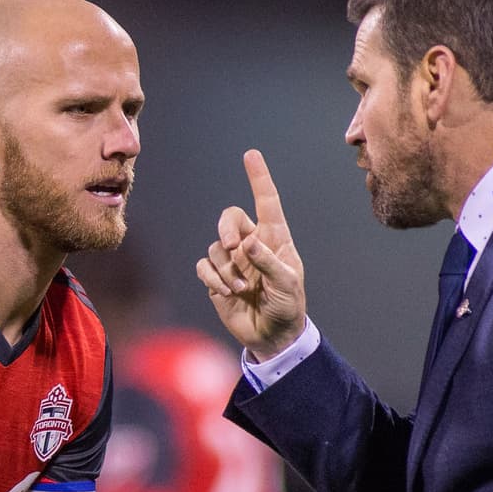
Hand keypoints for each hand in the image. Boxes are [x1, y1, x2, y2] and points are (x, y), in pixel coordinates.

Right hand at [195, 149, 305, 360]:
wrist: (272, 336)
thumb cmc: (287, 306)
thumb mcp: (287, 284)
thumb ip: (268, 262)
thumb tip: (247, 242)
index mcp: (275, 239)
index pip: (266, 202)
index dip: (258, 178)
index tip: (251, 155)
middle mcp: (251, 244)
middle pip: (230, 217)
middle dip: (227, 228)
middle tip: (233, 246)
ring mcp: (233, 261)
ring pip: (216, 247)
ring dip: (226, 268)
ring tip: (241, 288)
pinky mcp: (217, 278)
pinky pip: (204, 267)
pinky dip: (214, 279)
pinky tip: (228, 293)